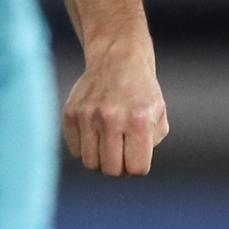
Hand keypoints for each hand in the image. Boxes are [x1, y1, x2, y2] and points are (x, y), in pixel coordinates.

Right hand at [61, 42, 168, 176]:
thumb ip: (150, 144)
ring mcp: (87, 116)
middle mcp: (111, 119)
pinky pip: (75, 150)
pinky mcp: (70, 113)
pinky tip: (94, 133)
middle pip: (111, 170)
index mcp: (138, 121)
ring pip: (90, 163)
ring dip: (101, 159)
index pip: (136, 168)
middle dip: (119, 167)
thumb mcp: (158, 115)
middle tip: (121, 152)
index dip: (138, 167)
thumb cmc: (141, 92)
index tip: (137, 156)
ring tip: (108, 143)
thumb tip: (130, 167)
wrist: (117, 58)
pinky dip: (85, 147)